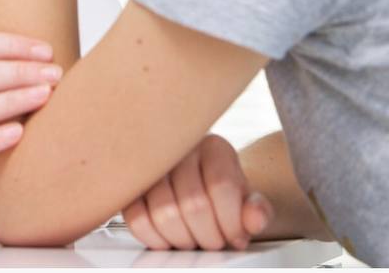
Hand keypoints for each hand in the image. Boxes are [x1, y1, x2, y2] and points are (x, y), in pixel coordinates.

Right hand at [122, 134, 271, 250]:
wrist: (200, 186)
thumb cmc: (223, 194)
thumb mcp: (247, 200)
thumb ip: (257, 210)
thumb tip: (255, 219)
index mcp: (214, 147)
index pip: (221, 185)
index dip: (231, 223)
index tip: (236, 237)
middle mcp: (180, 149)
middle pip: (193, 203)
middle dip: (209, 236)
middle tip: (214, 242)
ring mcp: (152, 165)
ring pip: (163, 213)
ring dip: (184, 240)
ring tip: (194, 240)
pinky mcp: (131, 185)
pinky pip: (137, 219)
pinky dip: (156, 239)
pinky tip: (171, 238)